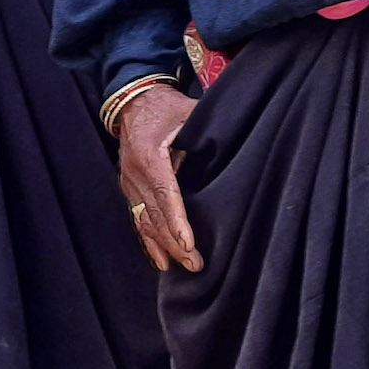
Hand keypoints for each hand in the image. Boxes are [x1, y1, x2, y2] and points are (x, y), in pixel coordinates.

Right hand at [117, 86, 202, 271]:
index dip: (177, 221)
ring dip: (163, 246)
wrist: (134, 101)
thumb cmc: (166, 107)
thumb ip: (207, 127)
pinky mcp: (129, 188)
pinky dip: (148, 241)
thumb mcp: (188, 111)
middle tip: (196, 264)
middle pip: (155, 214)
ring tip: (181, 267)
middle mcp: (135, 173)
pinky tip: (160, 261)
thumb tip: (239, 140)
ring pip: (145, 221)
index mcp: (149, 154)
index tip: (188, 244)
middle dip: (174, 243)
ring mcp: (129, 182)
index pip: (165, 193)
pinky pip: (137, 219)